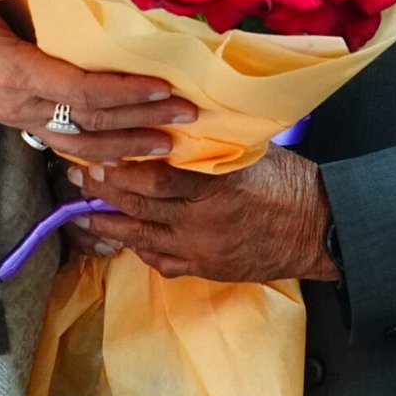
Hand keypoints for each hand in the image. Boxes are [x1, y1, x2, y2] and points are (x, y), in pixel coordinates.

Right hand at [0, 0, 196, 165]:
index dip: (125, 94)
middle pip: (89, 124)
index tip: (165, 87)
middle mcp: (18, 104)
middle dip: (142, 122)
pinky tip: (128, 151)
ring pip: (79, 142)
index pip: (79, 93)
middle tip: (190, 116)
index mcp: (11, 72)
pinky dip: (101, 149)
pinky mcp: (15, 117)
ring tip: (170, 143)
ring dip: (127, 145)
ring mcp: (16, 117)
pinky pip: (64, 142)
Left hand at [64, 146, 338, 283]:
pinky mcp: (207, 269)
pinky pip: (163, 263)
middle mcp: (201, 220)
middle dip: (102, 193)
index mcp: (213, 186)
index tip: (95, 157)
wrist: (319, 228)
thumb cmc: (288, 182)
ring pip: (142, 239)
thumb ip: (208, 147)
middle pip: (139, 207)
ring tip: (83, 214)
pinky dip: (142, 251)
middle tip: (76, 179)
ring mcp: (201, 249)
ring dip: (108, 226)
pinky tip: (127, 241)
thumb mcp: (248, 153)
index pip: (152, 178)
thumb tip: (172, 126)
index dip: (119, 170)